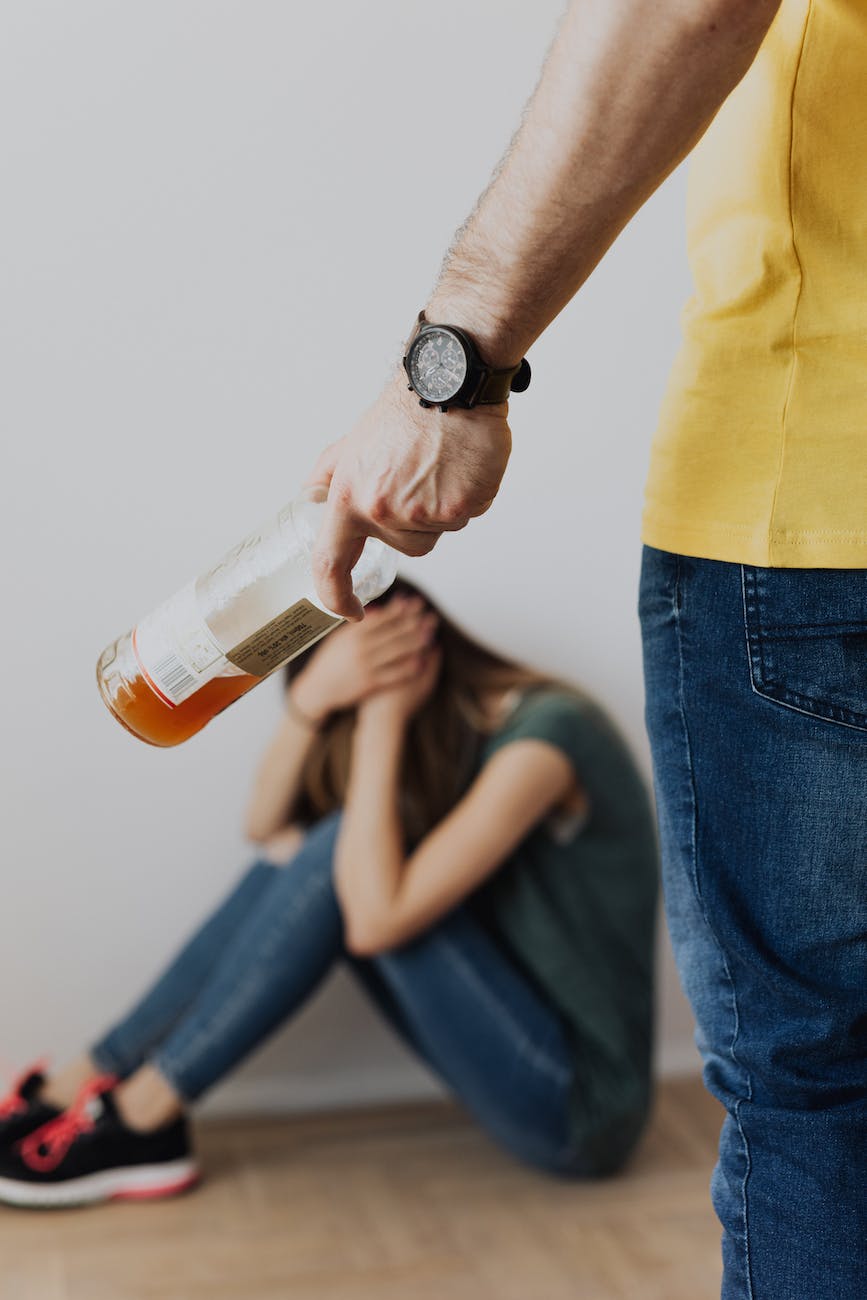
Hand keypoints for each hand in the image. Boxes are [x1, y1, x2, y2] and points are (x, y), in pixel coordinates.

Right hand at [290, 594, 438, 722]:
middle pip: (392, 633)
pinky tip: (422, 662)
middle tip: (431, 616)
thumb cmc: (329, 661)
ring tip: (431, 634)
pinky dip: (409, 668)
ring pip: (396, 652)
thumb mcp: (339, 639)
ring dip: (415, 642)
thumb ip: (357, 625)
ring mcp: (365, 666)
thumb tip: (377, 609)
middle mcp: (360, 648)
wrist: (318, 689)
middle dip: (413, 623)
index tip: (416, 602)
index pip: (382, 618)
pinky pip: (394, 674)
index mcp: (352, 634)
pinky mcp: (369, 684)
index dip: (401, 610)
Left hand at [307, 370, 510, 618]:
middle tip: (417, 479)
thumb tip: (309, 496)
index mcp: (351, 496)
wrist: (449, 384)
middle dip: (412, 522)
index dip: (336, 595)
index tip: (347, 610)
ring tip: (440, 468)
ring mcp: (426, 512)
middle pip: (405, 547)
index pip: (333, 561)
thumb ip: (329, 475)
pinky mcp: (463, 507)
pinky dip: (467, 497)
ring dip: (440, 510)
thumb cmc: (404, 413)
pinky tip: (462, 466)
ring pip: (436, 533)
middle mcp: (385, 509)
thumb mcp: (352, 443)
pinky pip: (466, 517)